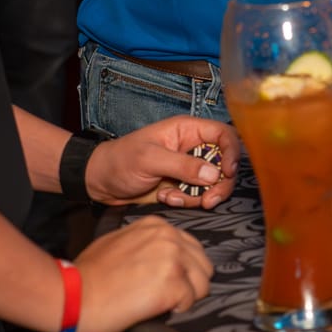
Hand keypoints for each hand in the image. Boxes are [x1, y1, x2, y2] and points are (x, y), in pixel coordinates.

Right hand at [72, 215, 213, 331]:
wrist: (73, 296)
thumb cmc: (89, 276)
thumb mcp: (118, 242)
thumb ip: (144, 243)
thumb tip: (157, 257)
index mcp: (156, 226)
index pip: (191, 247)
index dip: (182, 268)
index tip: (167, 279)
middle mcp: (168, 237)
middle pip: (202, 264)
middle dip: (189, 282)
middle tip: (166, 294)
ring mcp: (172, 258)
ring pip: (202, 283)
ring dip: (185, 296)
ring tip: (160, 301)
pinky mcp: (172, 282)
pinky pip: (190, 301)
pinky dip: (176, 310)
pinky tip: (155, 308)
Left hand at [87, 117, 240, 209]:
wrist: (99, 182)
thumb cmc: (120, 161)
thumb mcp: (150, 159)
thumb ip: (183, 165)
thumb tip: (214, 174)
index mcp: (187, 130)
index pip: (224, 134)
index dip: (232, 151)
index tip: (228, 171)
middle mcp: (192, 148)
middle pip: (224, 163)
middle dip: (220, 183)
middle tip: (209, 200)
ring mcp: (188, 168)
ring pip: (213, 183)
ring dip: (199, 196)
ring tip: (173, 197)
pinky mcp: (182, 186)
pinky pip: (197, 196)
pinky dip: (185, 201)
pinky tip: (165, 198)